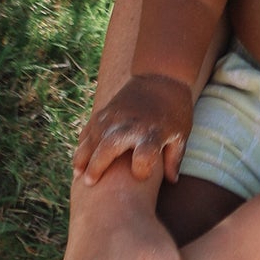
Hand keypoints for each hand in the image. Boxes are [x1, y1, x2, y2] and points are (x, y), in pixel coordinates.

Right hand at [73, 74, 193, 186]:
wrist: (162, 76)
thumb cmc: (174, 110)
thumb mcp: (181, 134)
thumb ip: (174, 159)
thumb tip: (172, 181)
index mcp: (153, 133)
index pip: (145, 157)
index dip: (142, 170)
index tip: (140, 177)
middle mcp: (131, 125)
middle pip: (108, 148)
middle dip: (97, 167)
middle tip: (89, 183)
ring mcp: (115, 116)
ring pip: (92, 139)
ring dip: (83, 157)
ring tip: (78, 174)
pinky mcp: (105, 111)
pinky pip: (89, 129)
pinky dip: (82, 144)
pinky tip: (80, 159)